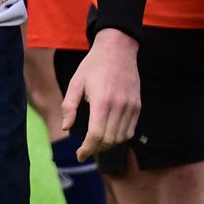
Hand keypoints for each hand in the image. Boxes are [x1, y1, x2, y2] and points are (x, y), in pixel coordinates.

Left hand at [59, 27, 140, 151]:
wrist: (118, 49)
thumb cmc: (93, 65)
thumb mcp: (75, 83)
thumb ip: (69, 107)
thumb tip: (66, 128)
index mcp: (101, 101)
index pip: (96, 135)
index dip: (87, 149)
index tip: (79, 155)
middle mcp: (119, 105)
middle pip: (108, 140)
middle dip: (95, 149)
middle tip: (85, 149)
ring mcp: (130, 106)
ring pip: (120, 138)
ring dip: (107, 145)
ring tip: (96, 143)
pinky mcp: (137, 105)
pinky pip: (130, 130)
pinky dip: (119, 138)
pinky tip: (109, 135)